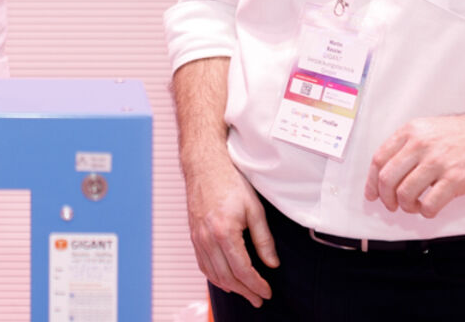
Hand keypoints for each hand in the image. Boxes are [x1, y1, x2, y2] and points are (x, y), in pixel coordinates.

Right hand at [183, 156, 277, 306]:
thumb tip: (271, 263)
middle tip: (258, 299)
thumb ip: (264, 239)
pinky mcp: (193, 236)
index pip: (242, 270)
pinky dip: (215, 277)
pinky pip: (203, 265)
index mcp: (224, 232)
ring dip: (230, 288)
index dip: (256, 285)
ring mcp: (197, 239)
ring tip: (245, 293)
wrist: (204, 165)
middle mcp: (207, 239)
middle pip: (227, 277)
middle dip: (245, 291)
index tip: (267, 292)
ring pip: (213, 274)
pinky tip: (226, 280)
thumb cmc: (229, 182)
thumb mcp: (255, 209)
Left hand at [365, 109, 464, 218]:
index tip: (372, 194)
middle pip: (387, 178)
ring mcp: (438, 162)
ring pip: (405, 194)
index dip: (371, 181)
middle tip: (392, 205)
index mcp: (410, 131)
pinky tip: (429, 208)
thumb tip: (387, 173)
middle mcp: (420, 145)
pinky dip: (425, 211)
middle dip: (386, 198)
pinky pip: (429, 204)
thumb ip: (407, 145)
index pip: (379, 159)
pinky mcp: (455, 178)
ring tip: (414, 206)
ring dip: (406, 206)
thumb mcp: (427, 128)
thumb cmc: (461, 134)